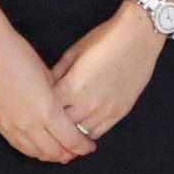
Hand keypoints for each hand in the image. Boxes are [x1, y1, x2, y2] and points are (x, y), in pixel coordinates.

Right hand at [0, 30, 94, 164]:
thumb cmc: (19, 55)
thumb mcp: (48, 76)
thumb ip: (57, 98)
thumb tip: (64, 110)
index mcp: (47, 111)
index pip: (70, 140)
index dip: (82, 146)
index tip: (89, 145)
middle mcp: (29, 124)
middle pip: (54, 152)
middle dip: (68, 154)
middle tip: (76, 150)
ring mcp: (11, 126)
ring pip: (34, 153)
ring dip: (49, 155)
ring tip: (59, 151)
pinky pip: (18, 145)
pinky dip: (31, 149)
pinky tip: (38, 146)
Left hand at [50, 5, 166, 143]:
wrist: (138, 37)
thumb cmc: (105, 40)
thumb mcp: (73, 53)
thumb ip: (57, 73)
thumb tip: (46, 88)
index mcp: (71, 87)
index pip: (47, 109)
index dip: (40, 109)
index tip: (36, 108)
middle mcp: (86, 104)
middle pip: (61, 127)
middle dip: (53, 124)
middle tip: (46, 123)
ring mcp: (104, 112)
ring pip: (79, 135)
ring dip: (70, 132)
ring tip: (63, 128)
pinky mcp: (118, 114)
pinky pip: (97, 133)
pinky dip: (87, 132)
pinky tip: (82, 126)